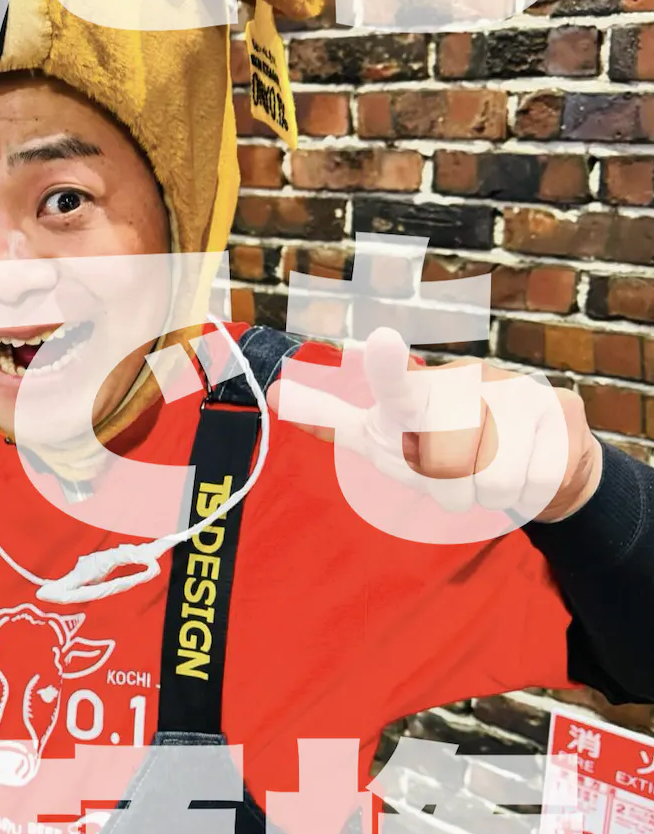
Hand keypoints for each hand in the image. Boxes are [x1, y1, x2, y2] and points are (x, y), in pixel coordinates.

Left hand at [272, 327, 602, 524]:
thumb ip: (334, 418)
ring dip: (483, 492)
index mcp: (419, 393)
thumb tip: (273, 396)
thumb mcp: (388, 434)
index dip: (386, 366)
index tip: (380, 341)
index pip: (396, 384)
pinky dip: (525, 492)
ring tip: (487, 470)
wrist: (535, 455)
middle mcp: (466, 382)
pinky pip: (531, 483)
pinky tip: (527, 468)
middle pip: (444, 465)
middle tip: (453, 469)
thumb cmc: (447, 444)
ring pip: (489, 481)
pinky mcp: (559, 413)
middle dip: (446, 484)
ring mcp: (517, 392)